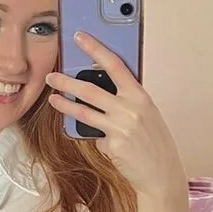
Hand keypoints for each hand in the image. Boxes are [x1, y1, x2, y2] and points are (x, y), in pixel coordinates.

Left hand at [45, 32, 185, 196]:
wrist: (161, 173)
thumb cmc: (154, 143)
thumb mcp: (146, 114)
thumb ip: (127, 101)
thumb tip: (102, 91)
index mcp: (140, 95)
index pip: (114, 65)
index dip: (95, 48)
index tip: (80, 37)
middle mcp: (129, 108)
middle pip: (90, 89)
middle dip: (66, 82)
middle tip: (51, 76)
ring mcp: (120, 127)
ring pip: (84, 112)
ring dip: (65, 105)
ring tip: (53, 98)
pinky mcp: (112, 145)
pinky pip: (96, 138)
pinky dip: (99, 140)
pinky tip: (111, 147)